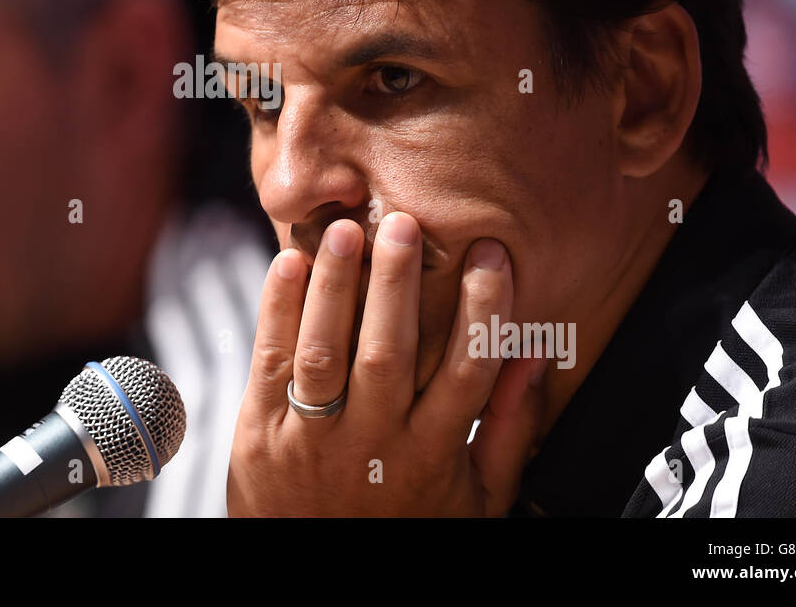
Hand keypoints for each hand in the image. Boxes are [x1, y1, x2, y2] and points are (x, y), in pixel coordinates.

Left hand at [227, 212, 547, 515]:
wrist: (321, 576)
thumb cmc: (407, 526)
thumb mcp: (477, 498)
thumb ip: (509, 427)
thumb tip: (534, 355)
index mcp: (432, 454)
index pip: (465, 371)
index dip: (482, 310)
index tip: (489, 255)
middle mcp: (373, 443)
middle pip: (388, 353)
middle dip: (396, 284)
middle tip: (404, 223)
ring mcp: (313, 438)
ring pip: (324, 352)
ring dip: (334, 286)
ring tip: (344, 230)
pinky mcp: (261, 433)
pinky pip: (270, 364)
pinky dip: (277, 311)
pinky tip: (288, 264)